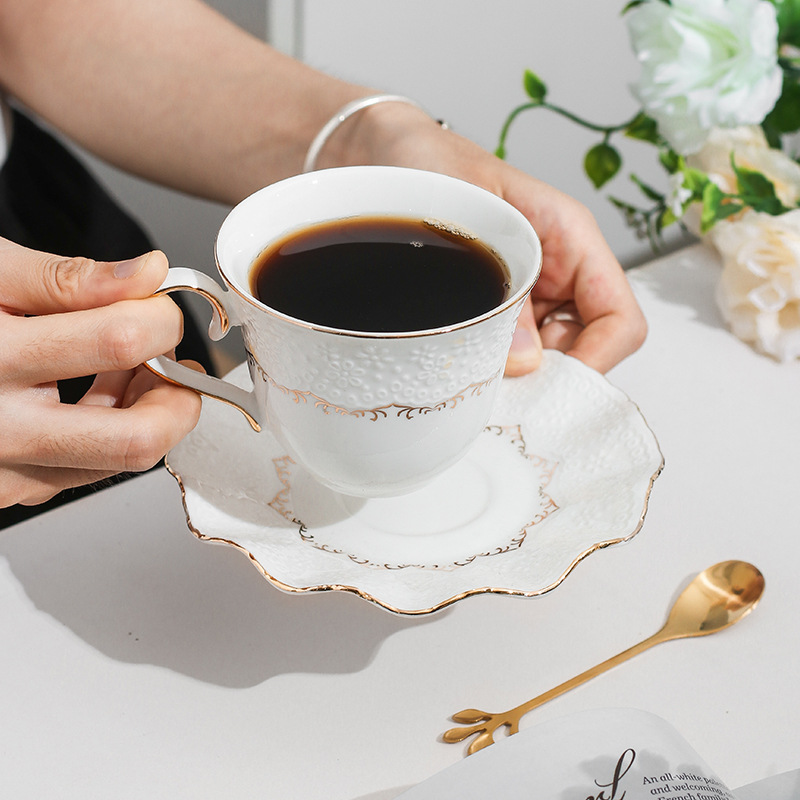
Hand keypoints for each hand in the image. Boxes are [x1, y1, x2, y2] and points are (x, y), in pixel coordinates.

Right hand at [0, 240, 202, 507]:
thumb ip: (66, 277)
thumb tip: (149, 274)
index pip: (119, 339)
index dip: (161, 317)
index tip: (159, 303)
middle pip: (134, 440)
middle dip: (179, 397)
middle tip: (176, 362)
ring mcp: (0, 471)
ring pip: (116, 461)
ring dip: (147, 413)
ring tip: (130, 367)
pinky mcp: (5, 490)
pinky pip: (83, 470)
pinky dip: (109, 430)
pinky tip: (94, 391)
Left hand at [335, 103, 647, 375]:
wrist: (382, 159)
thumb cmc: (426, 162)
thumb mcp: (461, 213)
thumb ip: (497, 283)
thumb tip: (525, 360)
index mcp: (569, 236)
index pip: (619, 317)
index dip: (598, 359)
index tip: (552, 385)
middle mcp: (557, 271)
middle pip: (587, 349)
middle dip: (551, 376)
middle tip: (502, 390)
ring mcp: (527, 294)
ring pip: (548, 359)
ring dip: (518, 378)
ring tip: (473, 376)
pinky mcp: (496, 310)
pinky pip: (509, 354)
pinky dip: (492, 372)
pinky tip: (462, 370)